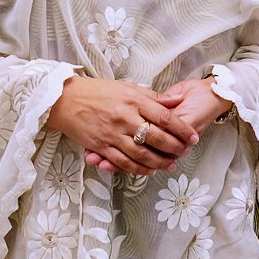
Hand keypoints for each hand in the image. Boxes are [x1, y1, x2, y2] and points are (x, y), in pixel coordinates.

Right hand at [46, 75, 197, 175]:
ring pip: (140, 153)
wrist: (65, 100)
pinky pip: (122, 161)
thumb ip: (153, 96)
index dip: (181, 129)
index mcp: (133, 100)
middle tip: (185, 152)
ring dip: (158, 162)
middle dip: (174, 147)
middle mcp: (124, 117)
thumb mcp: (128, 87)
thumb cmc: (98, 91)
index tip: (193, 136)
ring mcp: (112, 134)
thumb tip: (177, 100)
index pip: (164, 117)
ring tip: (171, 165)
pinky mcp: (101, 146)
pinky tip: (149, 170)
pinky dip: (137, 168)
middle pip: (155, 137)